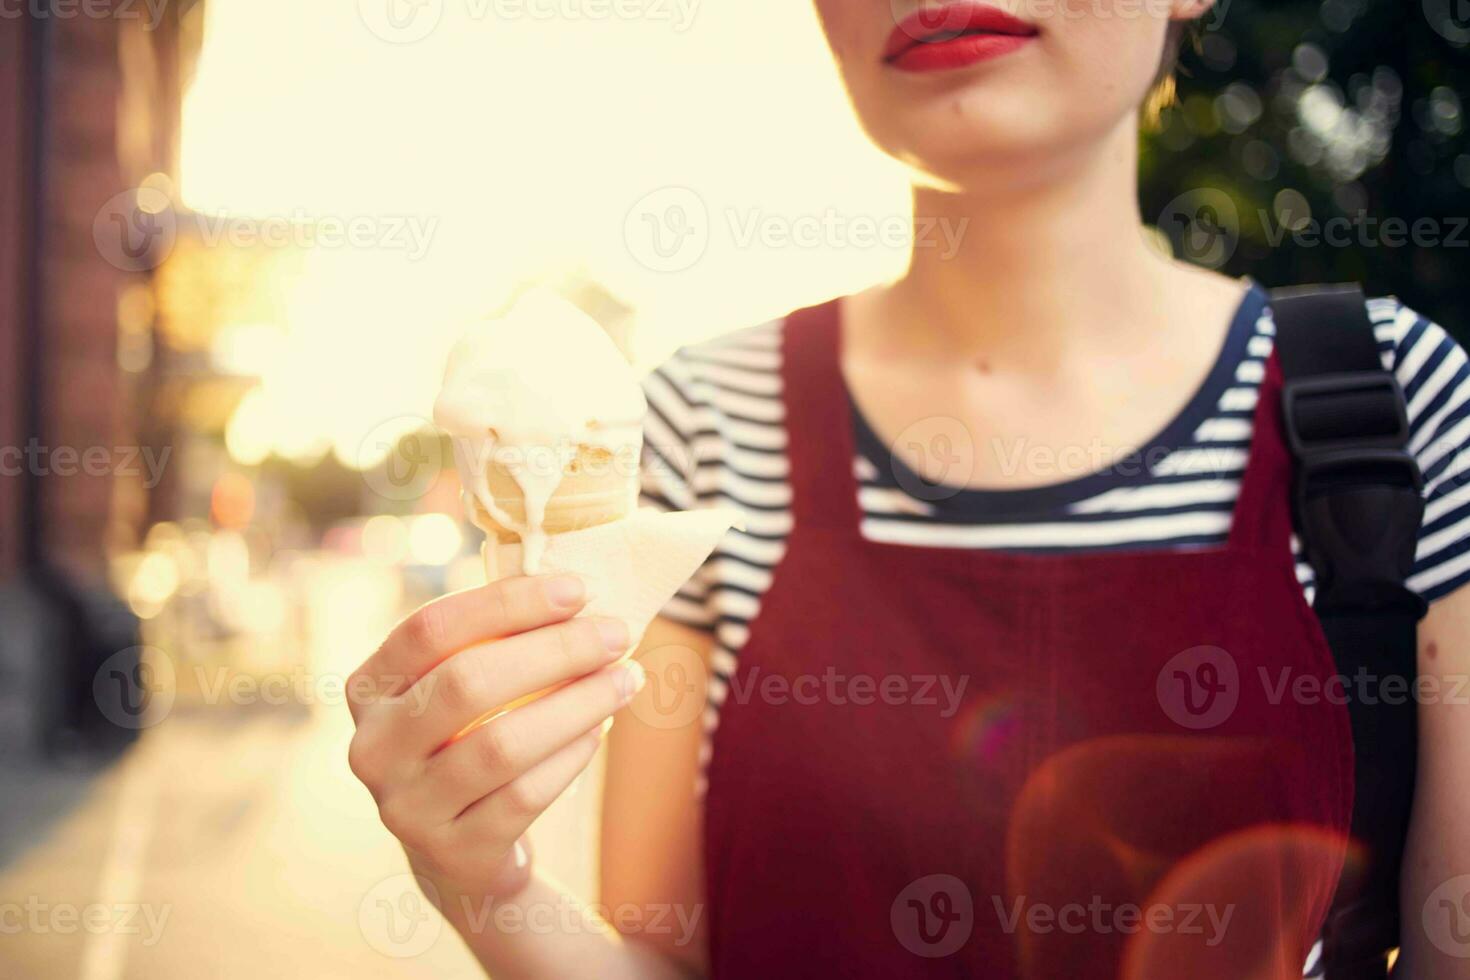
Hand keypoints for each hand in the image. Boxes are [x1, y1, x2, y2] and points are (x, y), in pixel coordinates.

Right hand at [347, 574, 644, 895]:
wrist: (461, 852)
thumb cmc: (469, 742)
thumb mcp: (459, 691)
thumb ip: (495, 643)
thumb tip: (579, 599)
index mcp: (369, 687)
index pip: (430, 628)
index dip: (506, 603)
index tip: (577, 589)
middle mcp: (374, 747)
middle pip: (467, 682)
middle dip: (554, 650)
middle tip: (616, 634)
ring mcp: (407, 807)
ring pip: (501, 744)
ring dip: (577, 703)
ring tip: (626, 679)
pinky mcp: (453, 852)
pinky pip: (524, 795)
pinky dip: (570, 756)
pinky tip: (600, 730)